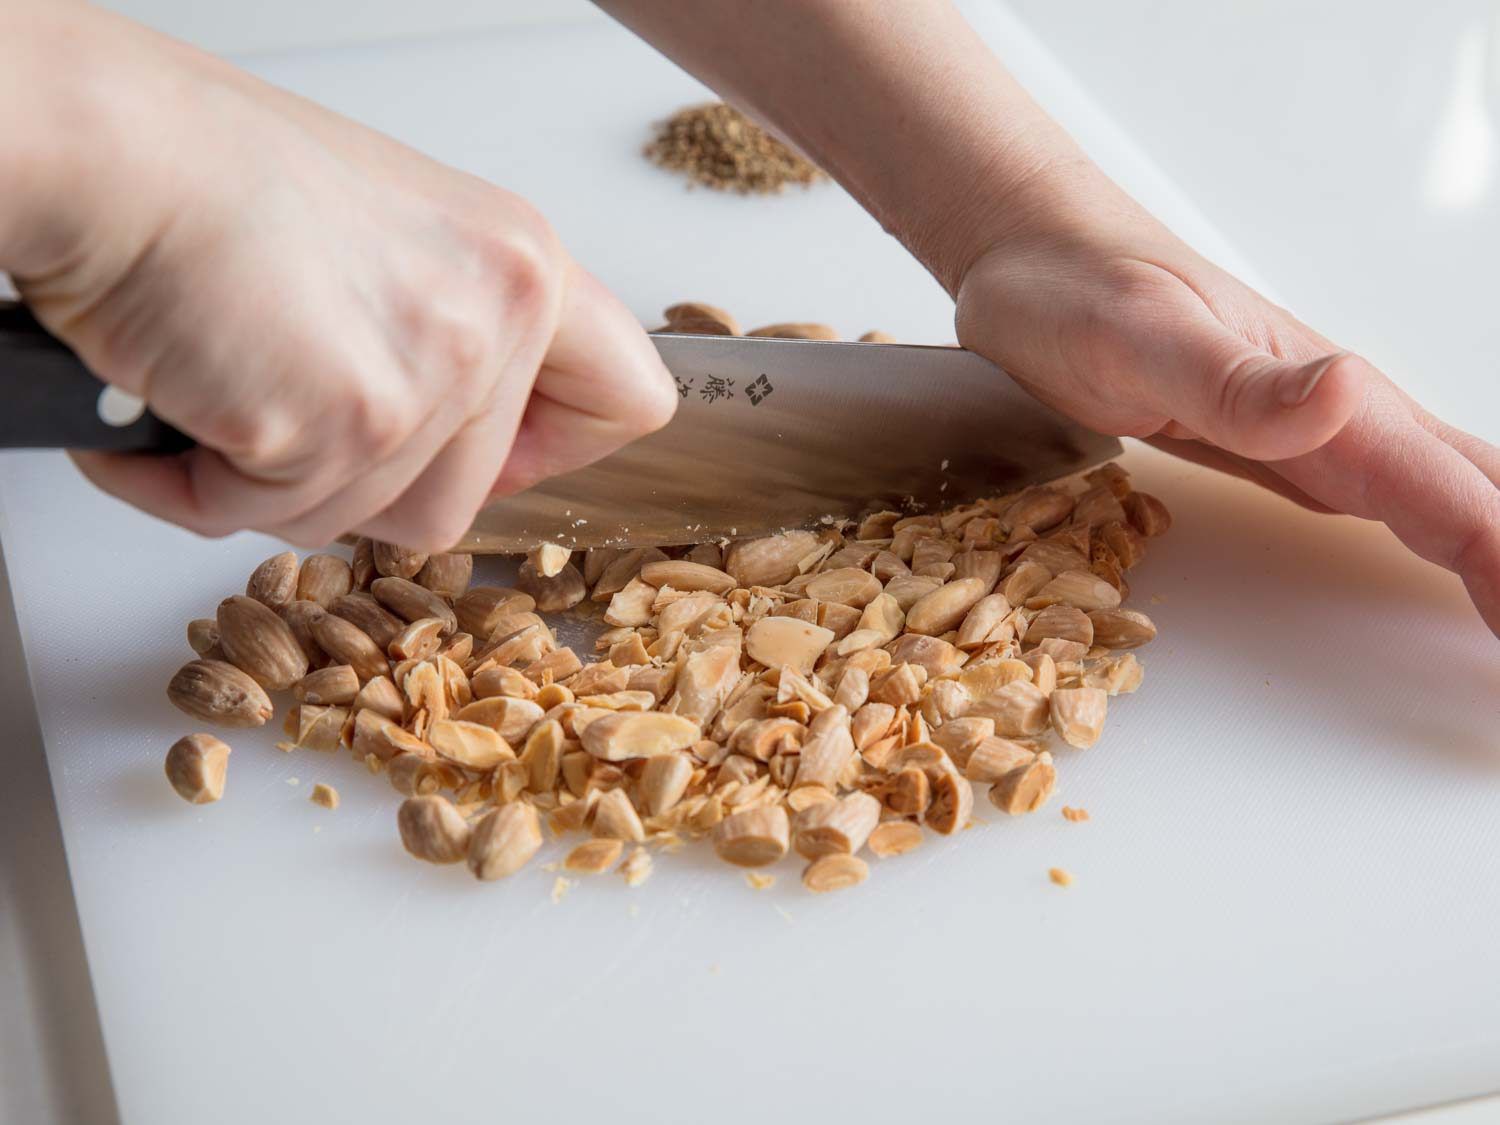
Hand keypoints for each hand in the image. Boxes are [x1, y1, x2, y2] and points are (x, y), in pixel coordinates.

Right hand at [2, 4, 674, 550]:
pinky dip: (195, 484)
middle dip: (359, 479)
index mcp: (523, 265)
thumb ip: (458, 332)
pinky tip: (165, 406)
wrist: (107, 149)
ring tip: (218, 384)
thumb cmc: (215, 171)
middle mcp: (497, 319)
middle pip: (463, 501)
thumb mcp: (398, 236)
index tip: (495, 446)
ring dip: (274, 482)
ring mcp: (427, 379)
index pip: (631, 402)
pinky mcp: (341, 425)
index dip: (553, 448)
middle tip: (287, 401)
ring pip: (366, 522)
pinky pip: (267, 517)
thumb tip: (461, 428)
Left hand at [953, 162, 1499, 634]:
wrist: (1034, 252)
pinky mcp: (1279, 447)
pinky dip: (1445, 542)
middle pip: (1476, 498)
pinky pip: (1388, 501)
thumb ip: (1238, 382)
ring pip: (1445, 498)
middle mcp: (1342, 418)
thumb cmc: (1078, 289)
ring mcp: (1315, 432)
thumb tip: (1349, 394)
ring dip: (1499, 559)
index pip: (1455, 499)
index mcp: (1332, 400)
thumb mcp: (1143, 336)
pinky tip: (1462, 567)